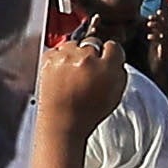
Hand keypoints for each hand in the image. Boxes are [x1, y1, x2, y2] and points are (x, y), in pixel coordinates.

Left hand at [32, 24, 126, 153]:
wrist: (62, 123)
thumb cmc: (87, 113)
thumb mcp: (115, 94)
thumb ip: (117, 71)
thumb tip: (114, 58)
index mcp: (107, 67)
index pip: (113, 47)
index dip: (110, 56)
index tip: (105, 61)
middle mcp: (87, 58)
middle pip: (93, 44)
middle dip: (91, 55)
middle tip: (87, 72)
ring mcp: (66, 57)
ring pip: (73, 45)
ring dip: (74, 55)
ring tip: (72, 74)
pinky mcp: (49, 59)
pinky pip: (56, 50)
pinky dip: (58, 59)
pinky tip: (61, 73)